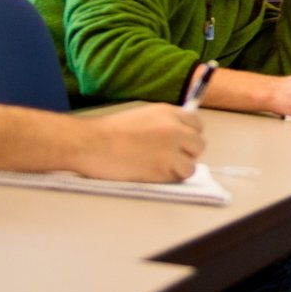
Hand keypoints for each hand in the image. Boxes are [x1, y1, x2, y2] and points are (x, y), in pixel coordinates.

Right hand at [77, 104, 204, 181]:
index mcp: (168, 112)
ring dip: (178, 168)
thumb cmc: (109, 132)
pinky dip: (169, 179)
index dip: (189, 135)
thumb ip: (164, 123)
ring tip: (158, 167)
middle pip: (198, 144)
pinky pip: (179, 177)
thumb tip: (179, 136)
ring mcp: (171, 149)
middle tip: (168, 157)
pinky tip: (152, 174)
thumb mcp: (142, 116)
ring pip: (191, 164)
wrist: (91, 143)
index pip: (197, 124)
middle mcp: (174, 129)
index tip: (181, 142)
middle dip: (186, 152)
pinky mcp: (164, 168)